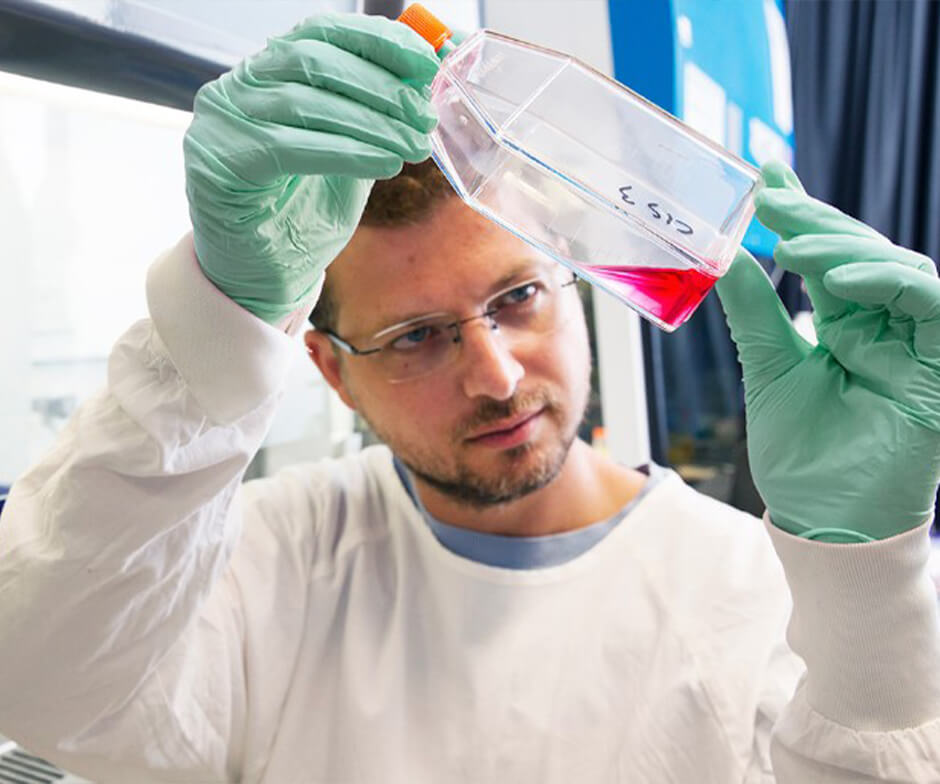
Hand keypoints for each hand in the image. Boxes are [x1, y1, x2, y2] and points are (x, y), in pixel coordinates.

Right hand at [183, 13, 439, 323]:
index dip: (377, 41)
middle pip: (313, 61)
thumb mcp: (350, 156)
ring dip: (370, 123)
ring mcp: (222, 120)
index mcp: (269, 73)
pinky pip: (287, 148)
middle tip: (424, 116)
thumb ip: (377, 119)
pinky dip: (344, 153)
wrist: (262, 277)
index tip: (426, 63)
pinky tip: (383, 165)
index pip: (321, 32)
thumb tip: (426, 88)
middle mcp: (239, 87)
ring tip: (412, 145)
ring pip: (303, 103)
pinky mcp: (218, 160)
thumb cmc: (303, 215)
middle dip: (380, 88)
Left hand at [716, 161, 939, 540]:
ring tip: (796, 242)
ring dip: (849, 247)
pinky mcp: (939, 366)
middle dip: (819, 220)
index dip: (804, 211)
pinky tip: (838, 280)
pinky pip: (930, 306)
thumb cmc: (800, 453)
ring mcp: (916, 344)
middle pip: (863, 254)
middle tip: (774, 199)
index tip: (768, 173)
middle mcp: (884, 327)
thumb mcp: (768, 367)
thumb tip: (724, 255)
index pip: (828, 256)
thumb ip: (754, 311)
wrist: (824, 520)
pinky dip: (888, 283)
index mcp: (846, 324)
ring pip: (901, 269)